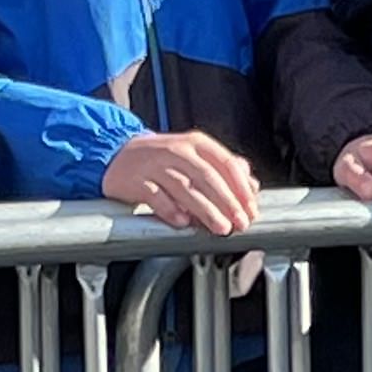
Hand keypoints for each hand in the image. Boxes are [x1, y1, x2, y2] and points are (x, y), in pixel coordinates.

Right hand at [101, 129, 263, 235]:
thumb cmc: (163, 161)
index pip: (226, 164)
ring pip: (184, 187)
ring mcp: (155, 164)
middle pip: (208, 177)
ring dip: (205, 210)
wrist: (118, 156)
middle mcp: (177, 150)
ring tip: (220, 228)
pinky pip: (156, 196)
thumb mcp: (196, 157)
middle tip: (240, 223)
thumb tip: (253, 186)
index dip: (242, 189)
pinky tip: (183, 223)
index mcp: (196, 143)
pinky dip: (171, 210)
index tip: (252, 210)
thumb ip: (224, 169)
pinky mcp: (136, 180)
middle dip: (228, 202)